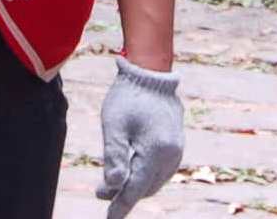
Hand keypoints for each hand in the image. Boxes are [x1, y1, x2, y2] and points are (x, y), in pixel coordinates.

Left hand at [98, 57, 184, 218]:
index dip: (120, 206)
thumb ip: (114, 157)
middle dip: (123, 194)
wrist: (150, 72)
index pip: (136, 188)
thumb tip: (114, 186)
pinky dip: (144, 173)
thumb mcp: (113, 126)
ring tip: (110, 181)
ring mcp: (177, 148)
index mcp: (157, 151)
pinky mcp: (176, 143)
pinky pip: (160, 168)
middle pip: (146, 187)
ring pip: (154, 179)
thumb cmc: (128, 97)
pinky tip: (129, 168)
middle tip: (99, 191)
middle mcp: (172, 154)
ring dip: (134, 184)